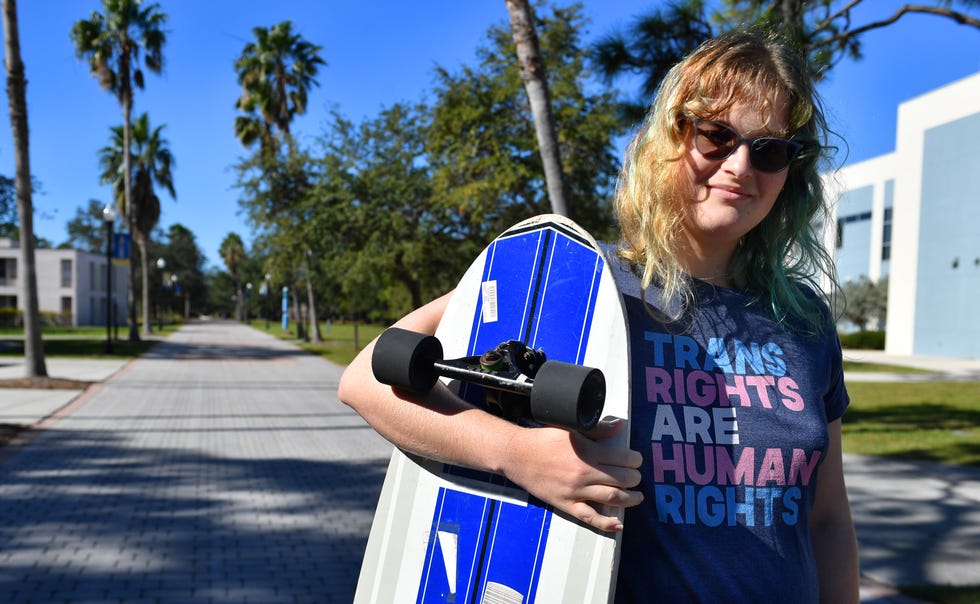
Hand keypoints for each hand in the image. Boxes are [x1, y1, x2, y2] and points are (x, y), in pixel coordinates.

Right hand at [502, 419, 643, 532]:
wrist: (517, 454)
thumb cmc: (542, 439)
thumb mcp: (571, 428)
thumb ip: (597, 429)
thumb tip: (619, 426)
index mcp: (588, 451)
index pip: (624, 458)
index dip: (635, 460)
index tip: (636, 460)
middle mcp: (584, 472)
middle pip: (623, 479)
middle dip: (635, 479)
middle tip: (636, 478)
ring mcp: (575, 490)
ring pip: (613, 498)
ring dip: (631, 499)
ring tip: (637, 497)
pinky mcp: (565, 504)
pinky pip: (590, 517)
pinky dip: (607, 523)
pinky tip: (618, 523)